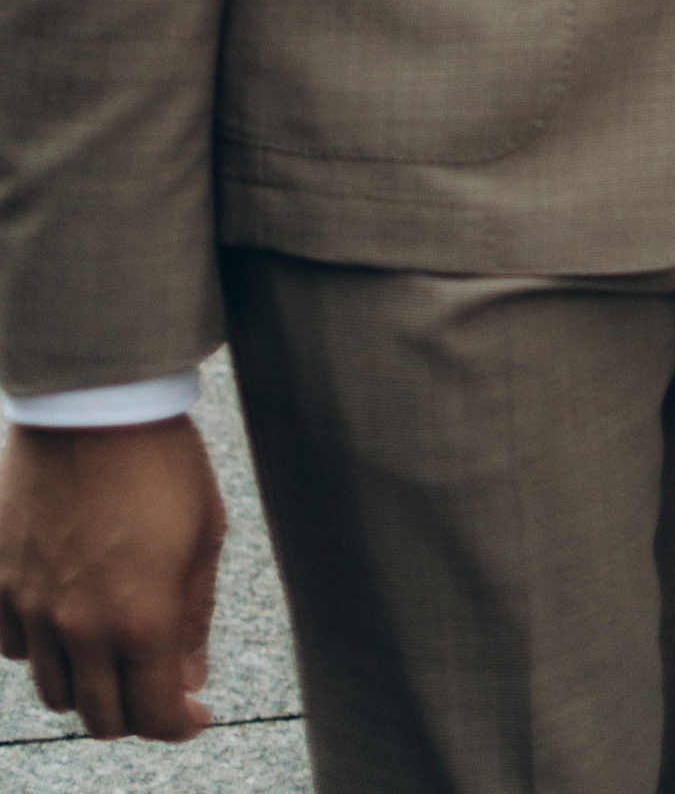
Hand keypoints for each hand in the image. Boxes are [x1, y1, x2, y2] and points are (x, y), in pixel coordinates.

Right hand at [0, 416, 226, 742]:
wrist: (95, 402)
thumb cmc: (163, 460)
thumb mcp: (202, 534)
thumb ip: (193, 616)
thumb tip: (188, 678)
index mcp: (142, 620)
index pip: (154, 716)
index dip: (180, 724)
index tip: (194, 713)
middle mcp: (80, 628)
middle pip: (100, 717)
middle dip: (134, 711)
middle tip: (154, 685)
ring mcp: (31, 607)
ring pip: (53, 689)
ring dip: (86, 682)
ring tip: (111, 646)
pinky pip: (13, 646)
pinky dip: (41, 646)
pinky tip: (66, 616)